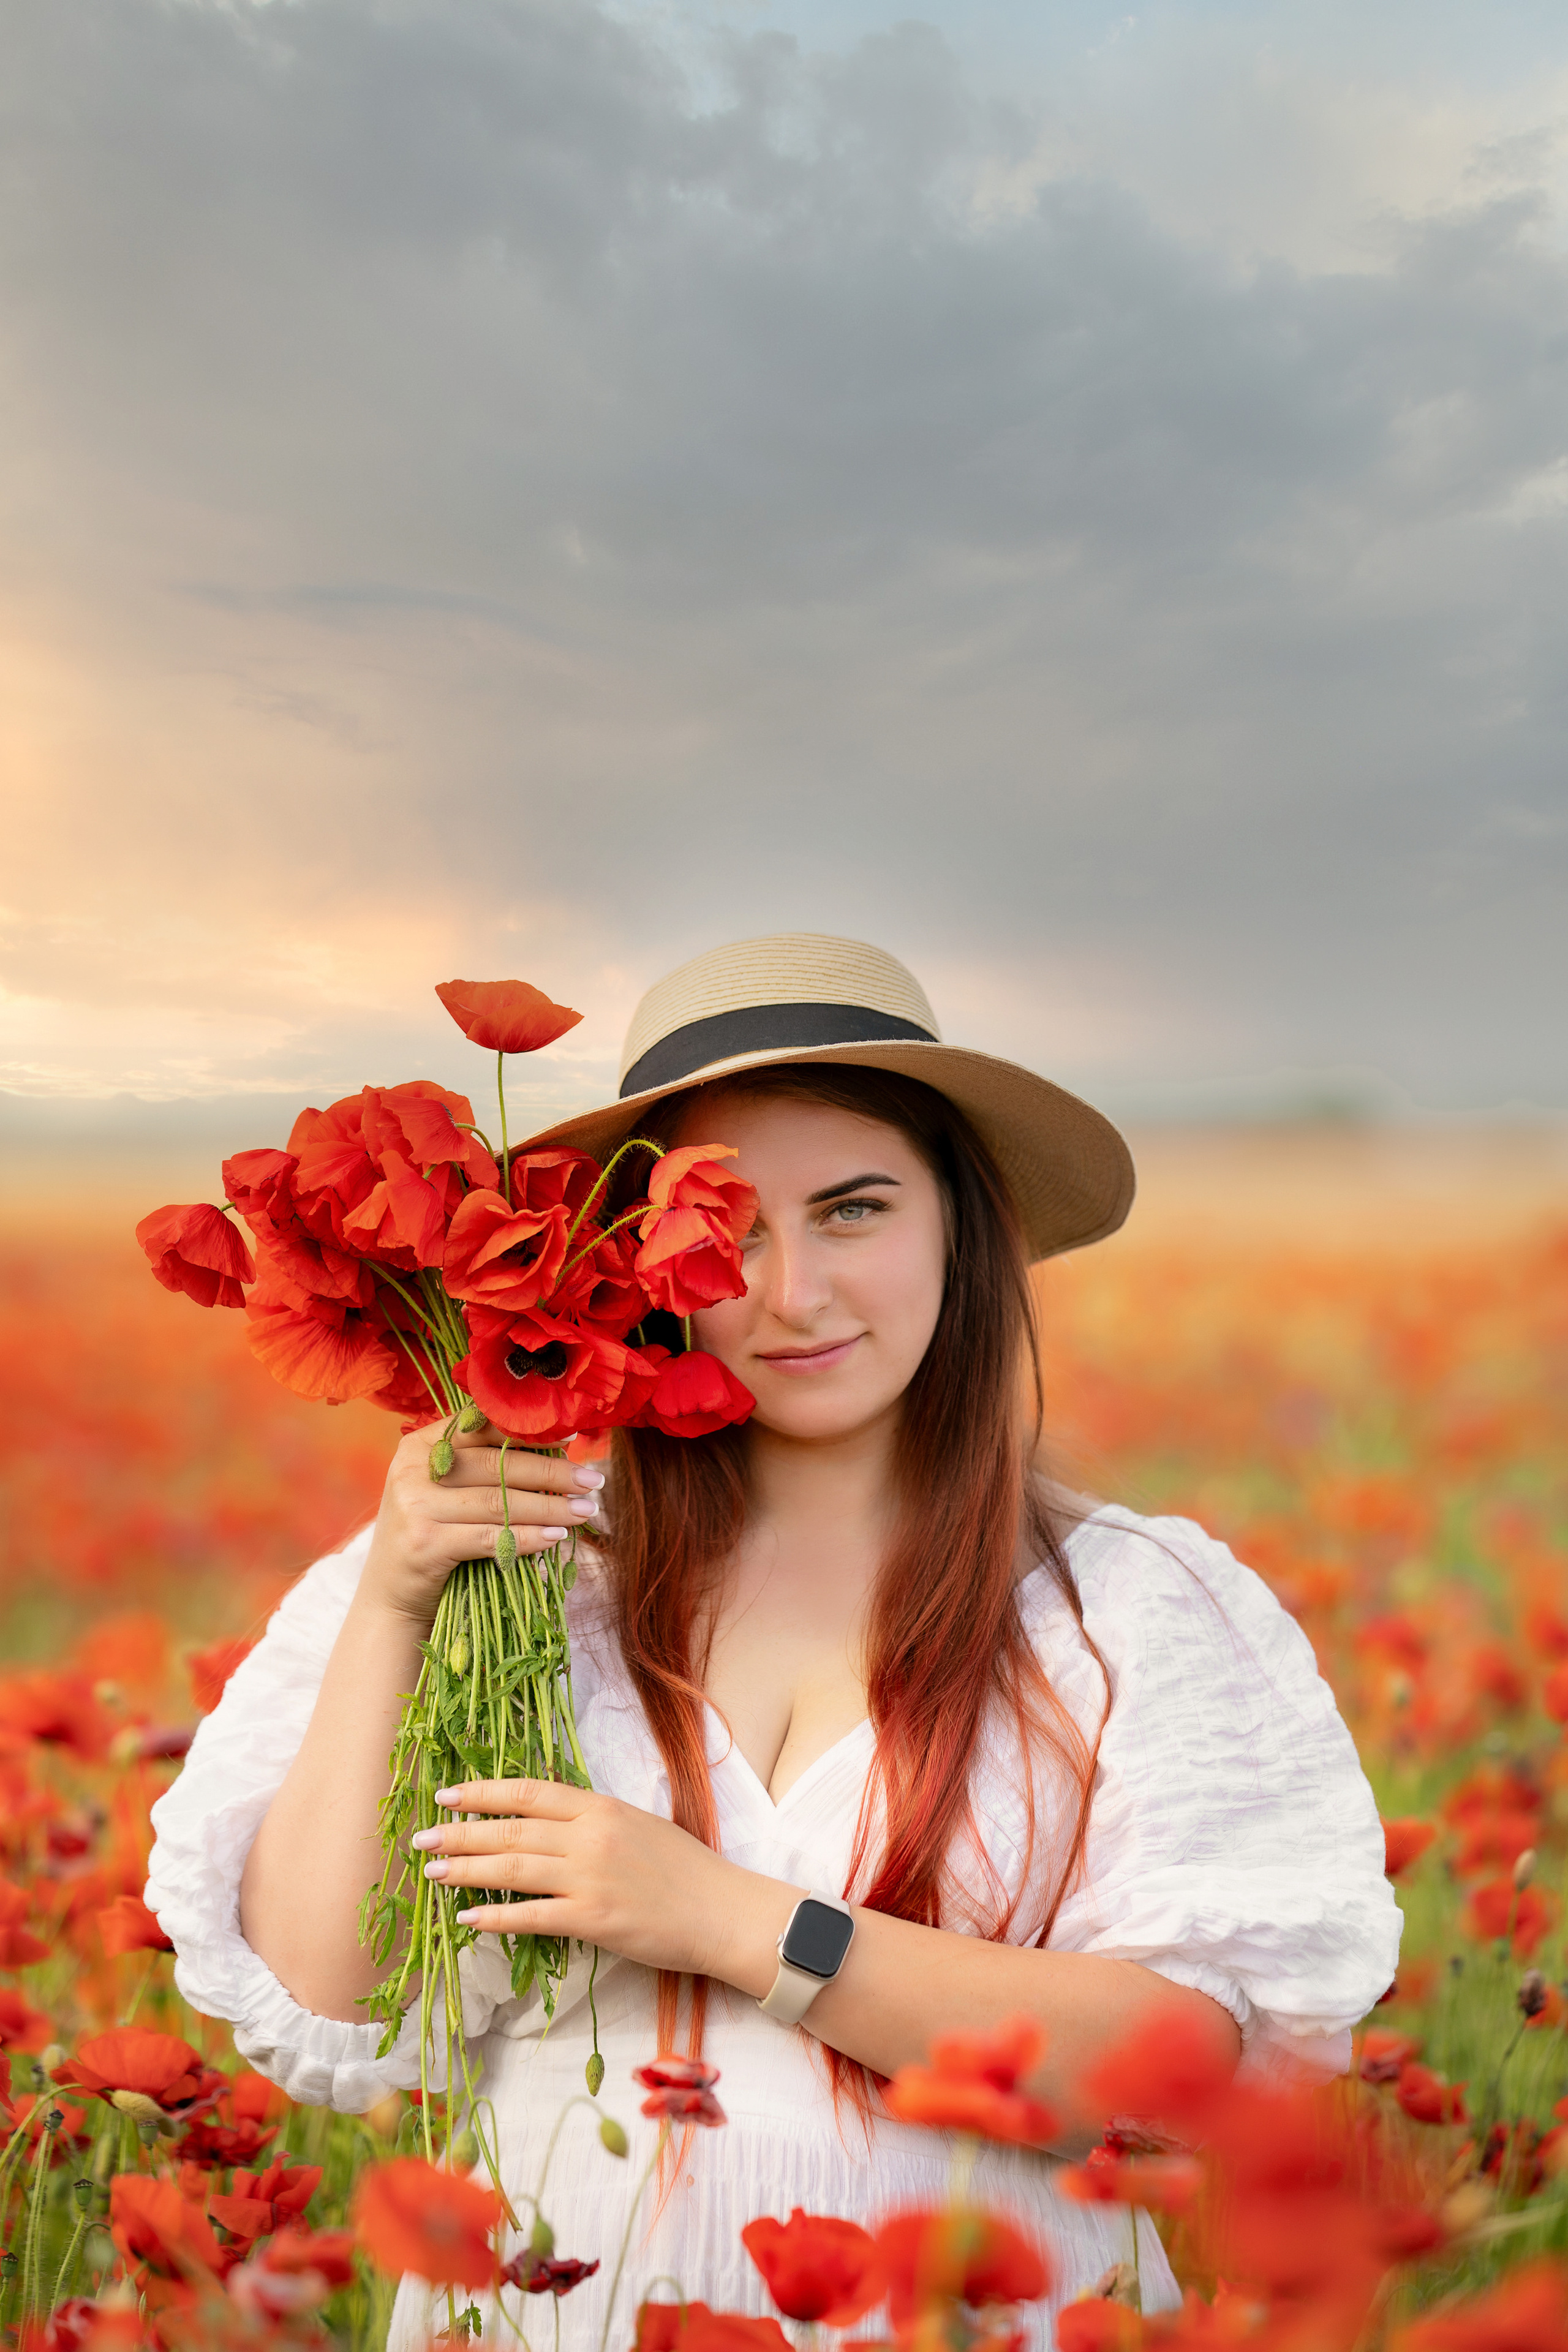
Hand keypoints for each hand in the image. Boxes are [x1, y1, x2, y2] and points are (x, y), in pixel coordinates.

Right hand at [358, 1420, 603, 1627]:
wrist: (391, 1596)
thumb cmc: (433, 1535)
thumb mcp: (445, 1491)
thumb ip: (481, 1466)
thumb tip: (557, 1450)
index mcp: (419, 1445)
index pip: (481, 1427)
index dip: (529, 1431)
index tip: (571, 1440)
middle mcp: (413, 1468)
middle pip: (496, 1464)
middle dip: (552, 1473)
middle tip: (593, 1480)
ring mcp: (416, 1505)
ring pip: (499, 1501)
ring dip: (550, 1507)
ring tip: (586, 1510)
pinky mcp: (425, 1543)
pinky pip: (490, 1536)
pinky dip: (529, 1537)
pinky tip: (557, 1537)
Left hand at [411, 1778, 797, 1989]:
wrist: (723, 1910)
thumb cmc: (686, 1868)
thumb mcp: (639, 1825)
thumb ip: (594, 1822)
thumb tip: (549, 1824)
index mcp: (601, 1807)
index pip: (529, 1792)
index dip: (485, 1792)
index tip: (448, 1794)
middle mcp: (590, 1836)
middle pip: (511, 1831)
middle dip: (461, 1832)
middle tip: (421, 1837)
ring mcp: (590, 1878)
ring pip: (513, 1870)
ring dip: (467, 1870)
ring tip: (433, 1871)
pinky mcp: (593, 1919)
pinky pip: (532, 1917)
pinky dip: (496, 1917)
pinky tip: (468, 1918)